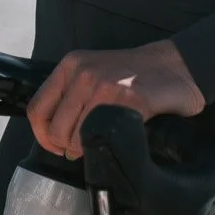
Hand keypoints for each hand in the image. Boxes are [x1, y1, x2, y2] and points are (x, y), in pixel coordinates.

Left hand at [27, 40, 205, 162]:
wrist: (176, 66)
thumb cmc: (135, 75)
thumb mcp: (93, 74)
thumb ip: (71, 100)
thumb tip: (59, 142)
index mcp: (71, 65)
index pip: (37, 109)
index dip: (43, 136)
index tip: (56, 146)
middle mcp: (83, 73)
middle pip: (56, 129)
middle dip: (68, 147)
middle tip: (86, 147)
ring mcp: (104, 86)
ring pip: (77, 138)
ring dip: (89, 149)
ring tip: (106, 140)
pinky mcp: (127, 100)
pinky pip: (103, 137)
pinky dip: (109, 146)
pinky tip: (121, 137)